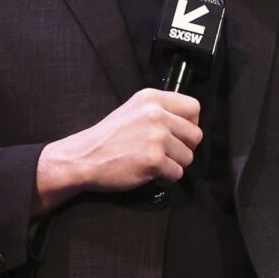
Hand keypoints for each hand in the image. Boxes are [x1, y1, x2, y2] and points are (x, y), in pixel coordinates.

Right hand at [33, 88, 201, 212]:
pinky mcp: (154, 160)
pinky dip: (165, 179)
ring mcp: (156, 137)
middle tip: (165, 154)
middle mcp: (156, 114)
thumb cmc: (109, 138)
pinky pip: (177, 173)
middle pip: (195, 135)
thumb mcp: (134, 111)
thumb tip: (189, 123)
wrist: (83, 158)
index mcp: (152, 99)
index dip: (190, 124)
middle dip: (184, 148)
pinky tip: (150, 174)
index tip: (178, 135)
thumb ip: (161, 111)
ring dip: (174, 165)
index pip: (194, 107)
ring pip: (188, 157)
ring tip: (153, 163)